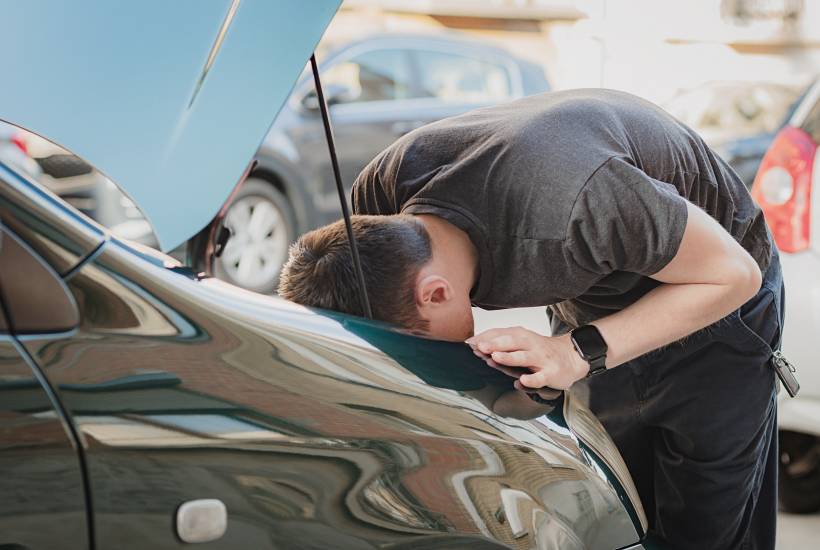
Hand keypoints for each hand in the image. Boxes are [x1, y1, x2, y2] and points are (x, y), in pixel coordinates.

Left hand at [466, 327, 588, 389]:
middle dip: (494, 344)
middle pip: (511, 342)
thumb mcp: (522, 341)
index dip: (484, 338)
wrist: (572, 356)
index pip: (501, 334)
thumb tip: (476, 343)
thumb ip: (502, 343)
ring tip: (495, 358)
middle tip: (478, 347)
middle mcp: (530, 345)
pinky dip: (531, 380)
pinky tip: (521, 382)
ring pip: (524, 358)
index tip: (467, 343)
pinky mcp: (550, 373)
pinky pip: (540, 377)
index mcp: (521, 336)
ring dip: (509, 358)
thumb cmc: (540, 350)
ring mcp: (541, 359)